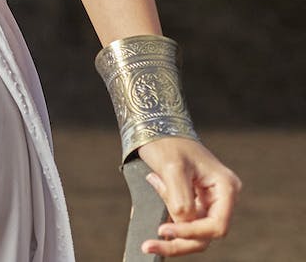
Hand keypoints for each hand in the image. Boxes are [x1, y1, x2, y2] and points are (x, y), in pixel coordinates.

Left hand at [136, 137, 241, 254]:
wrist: (155, 127)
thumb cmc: (167, 141)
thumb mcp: (172, 168)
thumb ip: (180, 198)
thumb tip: (182, 223)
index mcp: (225, 187)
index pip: (216, 225)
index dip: (192, 232)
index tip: (164, 230)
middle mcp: (221, 198)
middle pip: (206, 234)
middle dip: (179, 242)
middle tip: (150, 245)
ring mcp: (207, 202)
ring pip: (194, 233)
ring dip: (171, 236)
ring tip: (148, 239)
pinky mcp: (193, 203)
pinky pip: (183, 223)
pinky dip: (167, 225)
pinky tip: (148, 226)